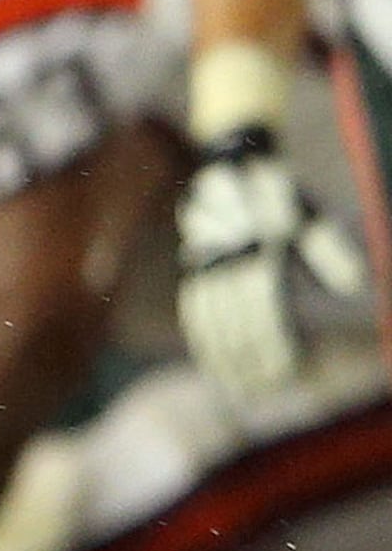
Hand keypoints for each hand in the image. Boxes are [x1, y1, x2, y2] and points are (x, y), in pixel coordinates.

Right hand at [178, 127, 366, 401]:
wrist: (231, 161)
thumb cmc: (278, 192)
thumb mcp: (309, 214)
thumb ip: (330, 251)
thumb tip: (356, 285)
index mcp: (259, 248)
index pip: (265, 308)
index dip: (274, 342)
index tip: (286, 371)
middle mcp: (229, 260)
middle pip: (238, 321)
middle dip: (251, 358)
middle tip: (264, 389)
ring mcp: (207, 264)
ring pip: (212, 320)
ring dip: (225, 356)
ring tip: (238, 385)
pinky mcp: (196, 266)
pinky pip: (195, 308)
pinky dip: (203, 337)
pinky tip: (213, 359)